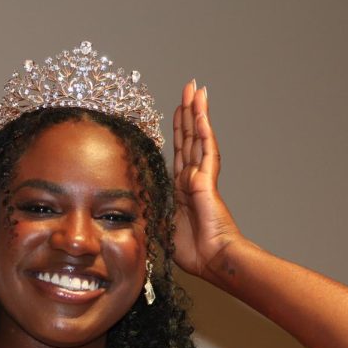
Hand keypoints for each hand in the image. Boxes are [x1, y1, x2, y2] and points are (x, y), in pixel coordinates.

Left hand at [171, 79, 241, 277]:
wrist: (212, 260)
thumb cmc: (194, 251)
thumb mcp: (162, 228)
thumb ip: (153, 212)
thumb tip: (135, 208)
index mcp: (182, 189)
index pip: (179, 152)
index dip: (179, 130)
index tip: (178, 110)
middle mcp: (193, 178)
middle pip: (189, 137)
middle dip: (188, 111)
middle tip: (189, 87)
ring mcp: (202, 177)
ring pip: (198, 137)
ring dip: (196, 112)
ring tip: (196, 89)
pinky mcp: (207, 180)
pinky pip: (205, 150)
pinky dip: (203, 130)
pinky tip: (201, 112)